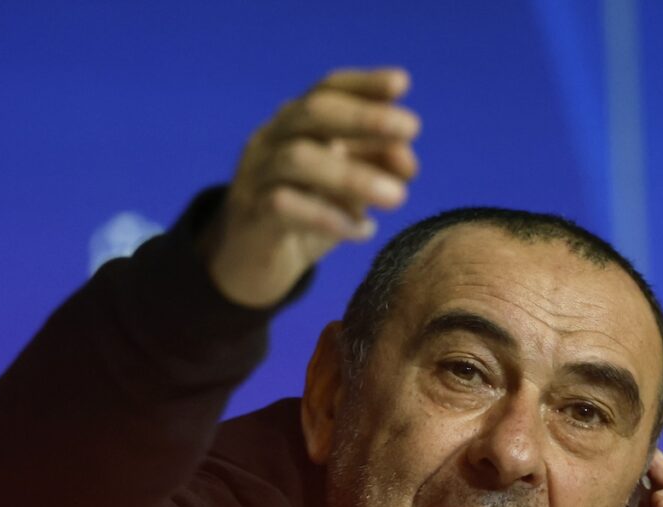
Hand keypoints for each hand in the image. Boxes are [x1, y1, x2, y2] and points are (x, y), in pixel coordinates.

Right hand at [202, 67, 419, 307]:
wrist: (250, 268)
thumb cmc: (305, 219)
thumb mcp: (347, 192)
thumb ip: (376, 169)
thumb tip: (408, 161)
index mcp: (295, 125)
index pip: (326, 91)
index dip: (363, 84)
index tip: (402, 83)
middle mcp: (271, 140)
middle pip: (313, 113)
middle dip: (364, 117)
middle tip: (413, 127)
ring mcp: (255, 176)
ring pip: (298, 159)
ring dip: (354, 175)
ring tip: (398, 197)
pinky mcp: (249, 216)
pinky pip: (284, 206)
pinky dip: (328, 217)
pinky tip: (363, 231)